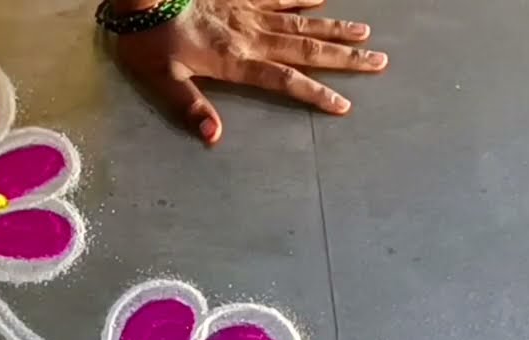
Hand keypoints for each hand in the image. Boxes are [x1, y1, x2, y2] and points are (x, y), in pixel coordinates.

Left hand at [112, 0, 386, 143]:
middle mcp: (250, 36)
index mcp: (234, 61)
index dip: (315, 94)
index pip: (284, 81)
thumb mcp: (162, 81)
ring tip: (365, 32)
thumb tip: (214, 137)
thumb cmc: (148, 41)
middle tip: (379, 61)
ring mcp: (247, 11)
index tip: (344, 105)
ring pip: (300, 21)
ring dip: (334, 27)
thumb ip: (190, 107)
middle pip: (306, 48)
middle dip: (344, 57)